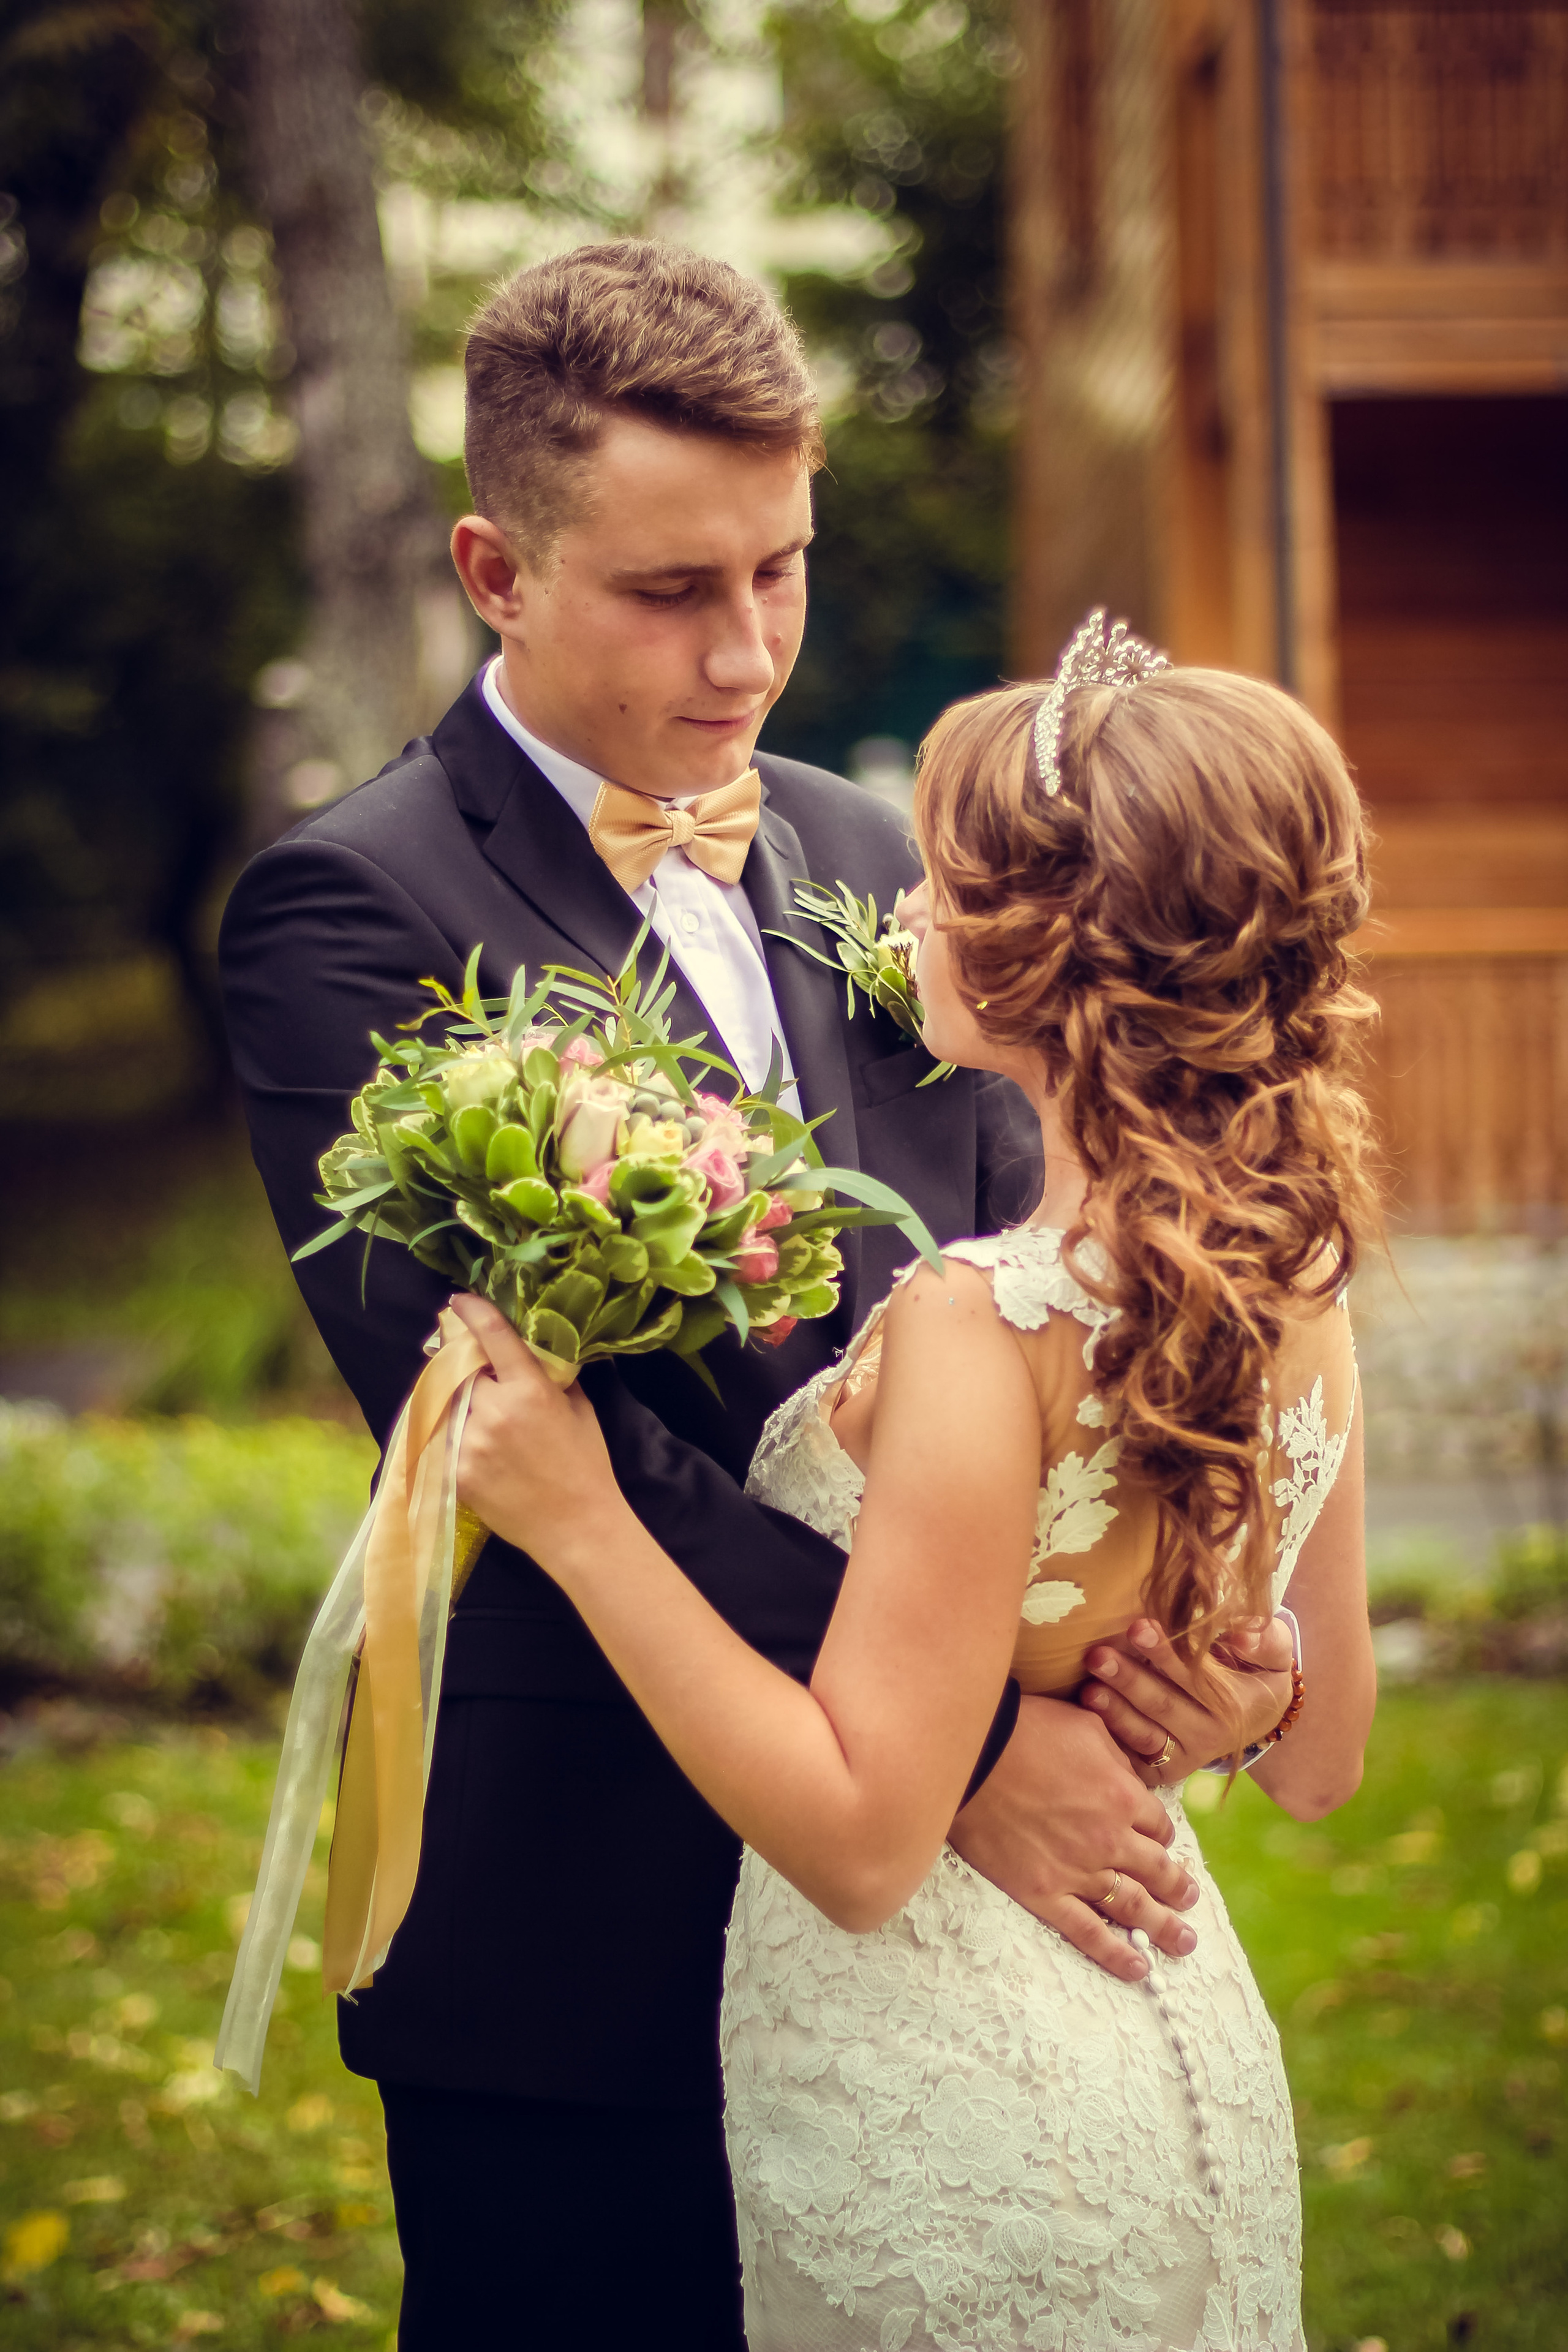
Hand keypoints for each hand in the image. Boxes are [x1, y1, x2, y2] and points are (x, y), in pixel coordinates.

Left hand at [451, 1295, 624, 1568]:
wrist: (576, 1526)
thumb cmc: (585, 1465)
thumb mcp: (578, 1408)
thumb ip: (551, 1377)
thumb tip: (532, 1354)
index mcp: (529, 1390)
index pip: (493, 1337)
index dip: (472, 1313)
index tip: (458, 1301)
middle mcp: (495, 1411)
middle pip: (461, 1370)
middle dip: (465, 1366)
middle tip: (471, 1368)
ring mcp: (470, 1443)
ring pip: (448, 1404)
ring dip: (457, 1401)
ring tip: (474, 1410)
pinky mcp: (456, 1472)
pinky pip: (443, 1439)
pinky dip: (452, 1435)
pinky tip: (468, 1442)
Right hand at [947, 1695, 1200, 1982]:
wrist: (972, 1756)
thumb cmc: (1027, 1731)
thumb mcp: (1086, 1726)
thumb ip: (1117, 1755)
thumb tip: (1131, 1777)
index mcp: (1123, 1797)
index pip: (1158, 1826)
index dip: (1161, 1835)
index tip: (1158, 1841)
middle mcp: (1110, 1840)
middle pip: (1158, 1871)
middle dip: (1178, 1888)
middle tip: (1190, 1900)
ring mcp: (1079, 1872)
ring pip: (1133, 1907)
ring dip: (1163, 1927)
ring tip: (1183, 1942)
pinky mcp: (1045, 1894)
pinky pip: (1087, 1932)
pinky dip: (1115, 1954)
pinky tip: (1138, 1969)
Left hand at [1079, 1617, 1293, 1786]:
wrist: (1260, 1715)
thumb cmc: (1258, 1670)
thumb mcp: (1275, 1652)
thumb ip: (1265, 1639)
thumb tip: (1242, 1633)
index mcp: (1235, 1704)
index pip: (1195, 1677)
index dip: (1165, 1653)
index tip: (1137, 1626)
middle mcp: (1210, 1735)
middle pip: (1163, 1705)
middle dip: (1128, 1680)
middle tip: (1097, 1655)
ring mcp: (1186, 1755)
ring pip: (1145, 1735)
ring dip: (1114, 1712)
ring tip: (1087, 1689)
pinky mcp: (1166, 1769)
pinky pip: (1136, 1760)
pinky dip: (1112, 1742)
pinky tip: (1087, 1720)